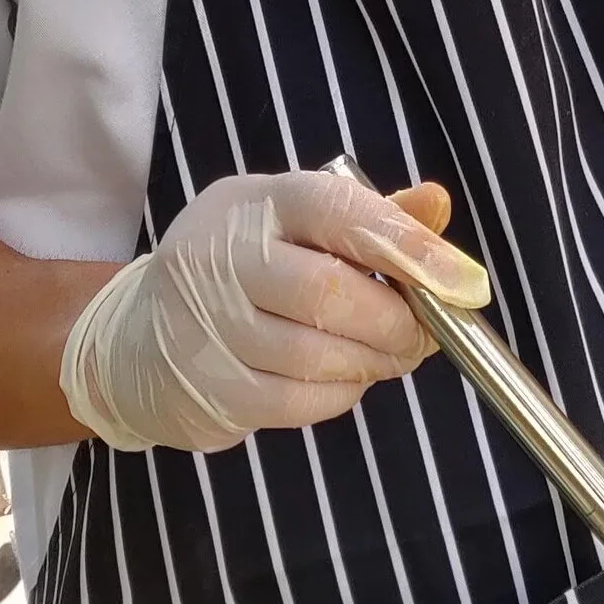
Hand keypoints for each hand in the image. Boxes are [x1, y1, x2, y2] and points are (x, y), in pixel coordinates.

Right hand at [60, 167, 490, 452]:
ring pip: (316, 355)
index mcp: (255, 201)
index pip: (336, 210)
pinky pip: (296, 402)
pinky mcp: (207, 388)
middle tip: (425, 334)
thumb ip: (373, 216)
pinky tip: (344, 379)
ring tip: (389, 355)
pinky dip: (339, 395)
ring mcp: (204, 326)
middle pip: (328, 292)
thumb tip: (438, 204)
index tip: (464, 282)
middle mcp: (218, 256)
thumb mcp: (300, 223)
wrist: (139, 338)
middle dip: (396, 322)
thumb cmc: (245, 271)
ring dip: (372, 362)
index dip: (407, 246)